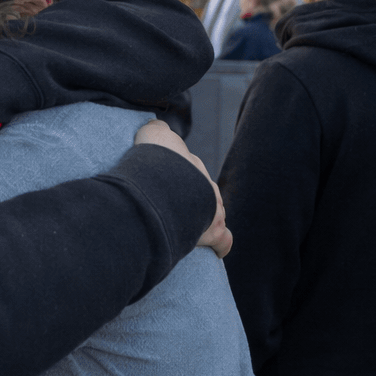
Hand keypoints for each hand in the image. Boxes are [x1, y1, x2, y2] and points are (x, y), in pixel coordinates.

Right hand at [133, 119, 231, 257]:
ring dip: (204, 221)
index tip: (167, 186)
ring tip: (186, 231)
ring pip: (214, 214)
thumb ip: (154, 129)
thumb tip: (154, 125)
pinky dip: (220, 245)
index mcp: (190, 164)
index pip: (189, 170)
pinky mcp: (215, 229)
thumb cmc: (156, 159)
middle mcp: (205, 183)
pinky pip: (223, 239)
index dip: (178, 179)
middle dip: (193, 201)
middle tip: (174, 211)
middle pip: (204, 192)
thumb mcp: (152, 135)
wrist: (166, 181)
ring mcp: (213, 206)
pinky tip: (214, 251)